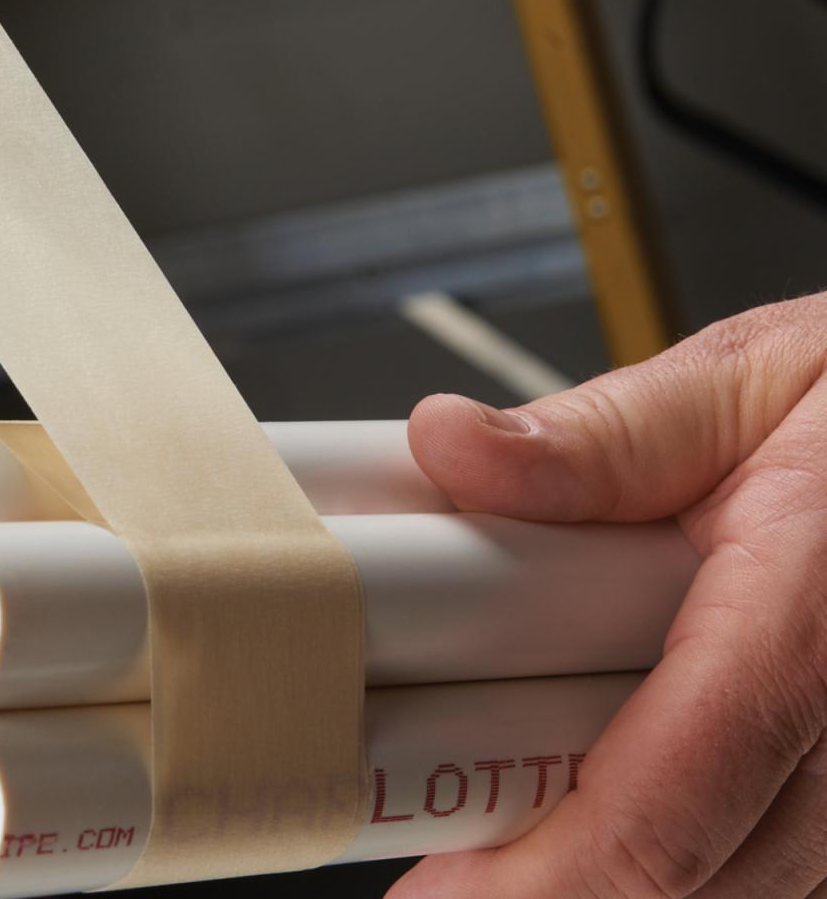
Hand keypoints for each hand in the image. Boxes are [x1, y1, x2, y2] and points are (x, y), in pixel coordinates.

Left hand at [393, 294, 826, 897]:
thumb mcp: (741, 382)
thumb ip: (601, 436)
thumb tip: (454, 449)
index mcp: (815, 613)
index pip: (673, 796)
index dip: (549, 875)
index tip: (441, 890)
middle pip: (690, 870)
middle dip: (556, 880)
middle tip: (446, 851)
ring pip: (732, 883)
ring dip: (610, 868)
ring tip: (504, 818)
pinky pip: (763, 852)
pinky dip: (673, 839)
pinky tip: (598, 790)